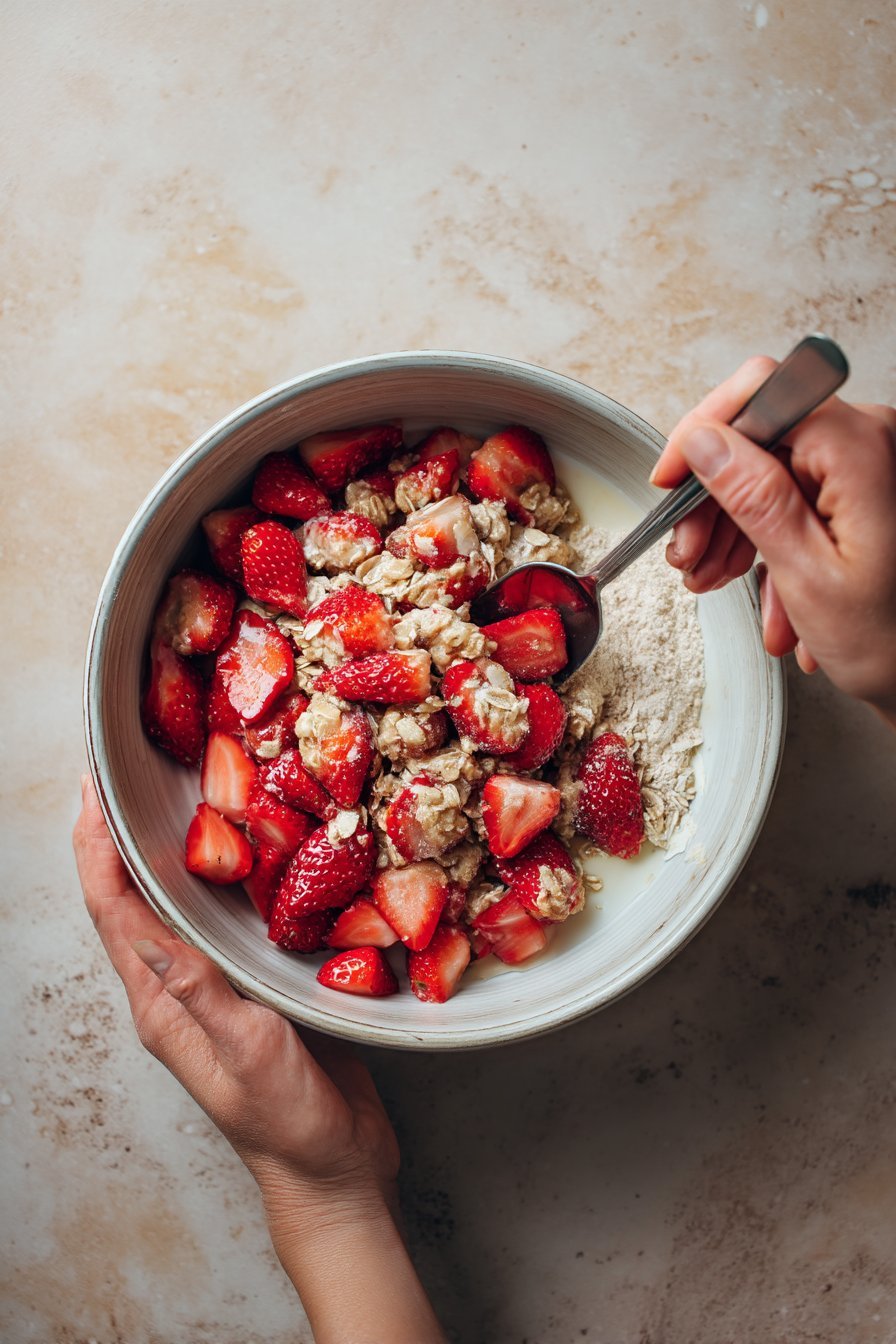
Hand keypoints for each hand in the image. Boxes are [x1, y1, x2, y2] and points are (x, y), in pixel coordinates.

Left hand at [73, 778, 444, 1343]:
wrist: (333, 1169)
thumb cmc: (289, 1124)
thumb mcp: (247, 1054)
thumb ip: (201, 994)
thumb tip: (149, 932)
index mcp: (163, 1007)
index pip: (114, 914)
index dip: (96, 851)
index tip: (91, 793)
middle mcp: (178, 991)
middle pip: (133, 901)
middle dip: (117, 838)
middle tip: (121, 777)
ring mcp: (214, 989)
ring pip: (175, 907)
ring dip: (163, 852)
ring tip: (171, 797)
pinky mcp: (253, 988)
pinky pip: (222, 922)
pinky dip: (220, 879)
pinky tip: (246, 851)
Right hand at [651, 356, 895, 721]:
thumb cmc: (895, 641)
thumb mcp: (807, 575)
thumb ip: (753, 498)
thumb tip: (705, 442)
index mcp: (859, 447)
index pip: (758, 394)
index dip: (701, 433)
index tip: (670, 479)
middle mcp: (869, 441)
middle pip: (760, 441)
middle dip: (714, 503)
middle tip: (688, 555)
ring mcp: (868, 465)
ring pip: (772, 474)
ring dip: (738, 533)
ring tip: (718, 583)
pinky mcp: (866, 490)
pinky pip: (800, 499)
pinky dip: (775, 545)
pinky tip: (771, 598)